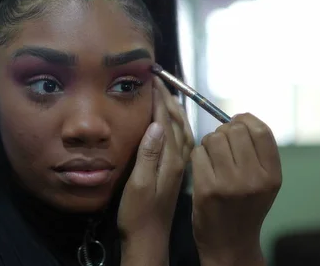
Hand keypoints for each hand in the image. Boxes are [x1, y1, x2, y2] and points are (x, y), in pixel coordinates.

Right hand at [118, 78, 193, 264]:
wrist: (149, 239)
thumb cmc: (138, 214)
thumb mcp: (138, 185)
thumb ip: (148, 155)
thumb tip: (156, 125)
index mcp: (170, 159)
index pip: (166, 120)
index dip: (159, 98)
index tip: (153, 79)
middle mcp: (179, 159)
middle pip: (177, 122)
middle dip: (168, 98)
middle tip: (159, 80)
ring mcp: (179, 165)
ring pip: (181, 130)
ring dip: (174, 109)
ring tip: (166, 93)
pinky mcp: (176, 172)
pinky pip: (181, 140)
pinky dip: (176, 125)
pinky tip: (171, 122)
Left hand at [191, 113, 281, 265]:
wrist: (230, 244)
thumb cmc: (245, 207)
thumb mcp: (264, 182)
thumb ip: (258, 152)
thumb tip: (240, 118)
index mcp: (272, 175)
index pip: (261, 131)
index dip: (246, 120)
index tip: (237, 121)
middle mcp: (254, 178)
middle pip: (234, 130)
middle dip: (224, 131)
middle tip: (221, 145)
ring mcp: (229, 184)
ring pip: (213, 138)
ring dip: (209, 143)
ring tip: (212, 158)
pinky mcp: (206, 189)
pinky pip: (198, 153)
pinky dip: (198, 156)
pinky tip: (203, 169)